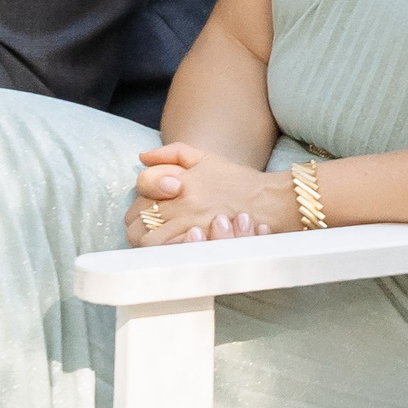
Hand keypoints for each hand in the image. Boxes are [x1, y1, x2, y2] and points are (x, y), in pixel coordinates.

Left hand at [125, 141, 281, 245]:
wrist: (269, 201)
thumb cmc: (238, 181)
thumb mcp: (205, 158)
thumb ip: (172, 153)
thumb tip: (142, 155)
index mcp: (180, 181)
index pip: (141, 193)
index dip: (138, 206)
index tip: (147, 213)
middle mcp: (182, 203)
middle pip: (138, 221)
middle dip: (138, 228)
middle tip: (147, 232)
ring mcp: (192, 224)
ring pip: (149, 241)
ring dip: (148, 244)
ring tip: (158, 245)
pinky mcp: (203, 242)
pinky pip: (170, 253)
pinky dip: (165, 254)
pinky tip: (172, 253)